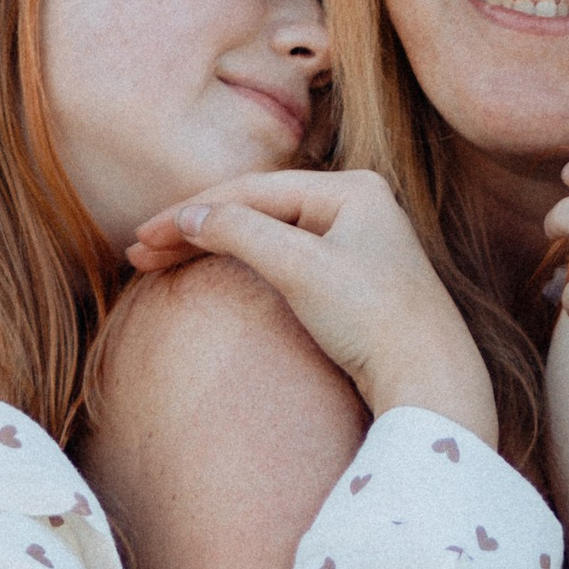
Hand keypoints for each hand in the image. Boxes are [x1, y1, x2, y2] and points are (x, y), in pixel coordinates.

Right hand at [129, 167, 497, 446]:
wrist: (429, 380)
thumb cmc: (372, 319)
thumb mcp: (299, 268)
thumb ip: (240, 231)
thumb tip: (192, 216)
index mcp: (351, 188)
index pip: (251, 190)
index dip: (191, 212)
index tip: (142, 237)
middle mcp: (357, 206)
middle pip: (256, 208)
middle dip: (195, 227)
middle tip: (138, 251)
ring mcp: (357, 242)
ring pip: (267, 233)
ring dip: (213, 245)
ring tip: (158, 262)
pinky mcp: (354, 280)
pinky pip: (283, 257)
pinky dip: (241, 262)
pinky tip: (211, 269)